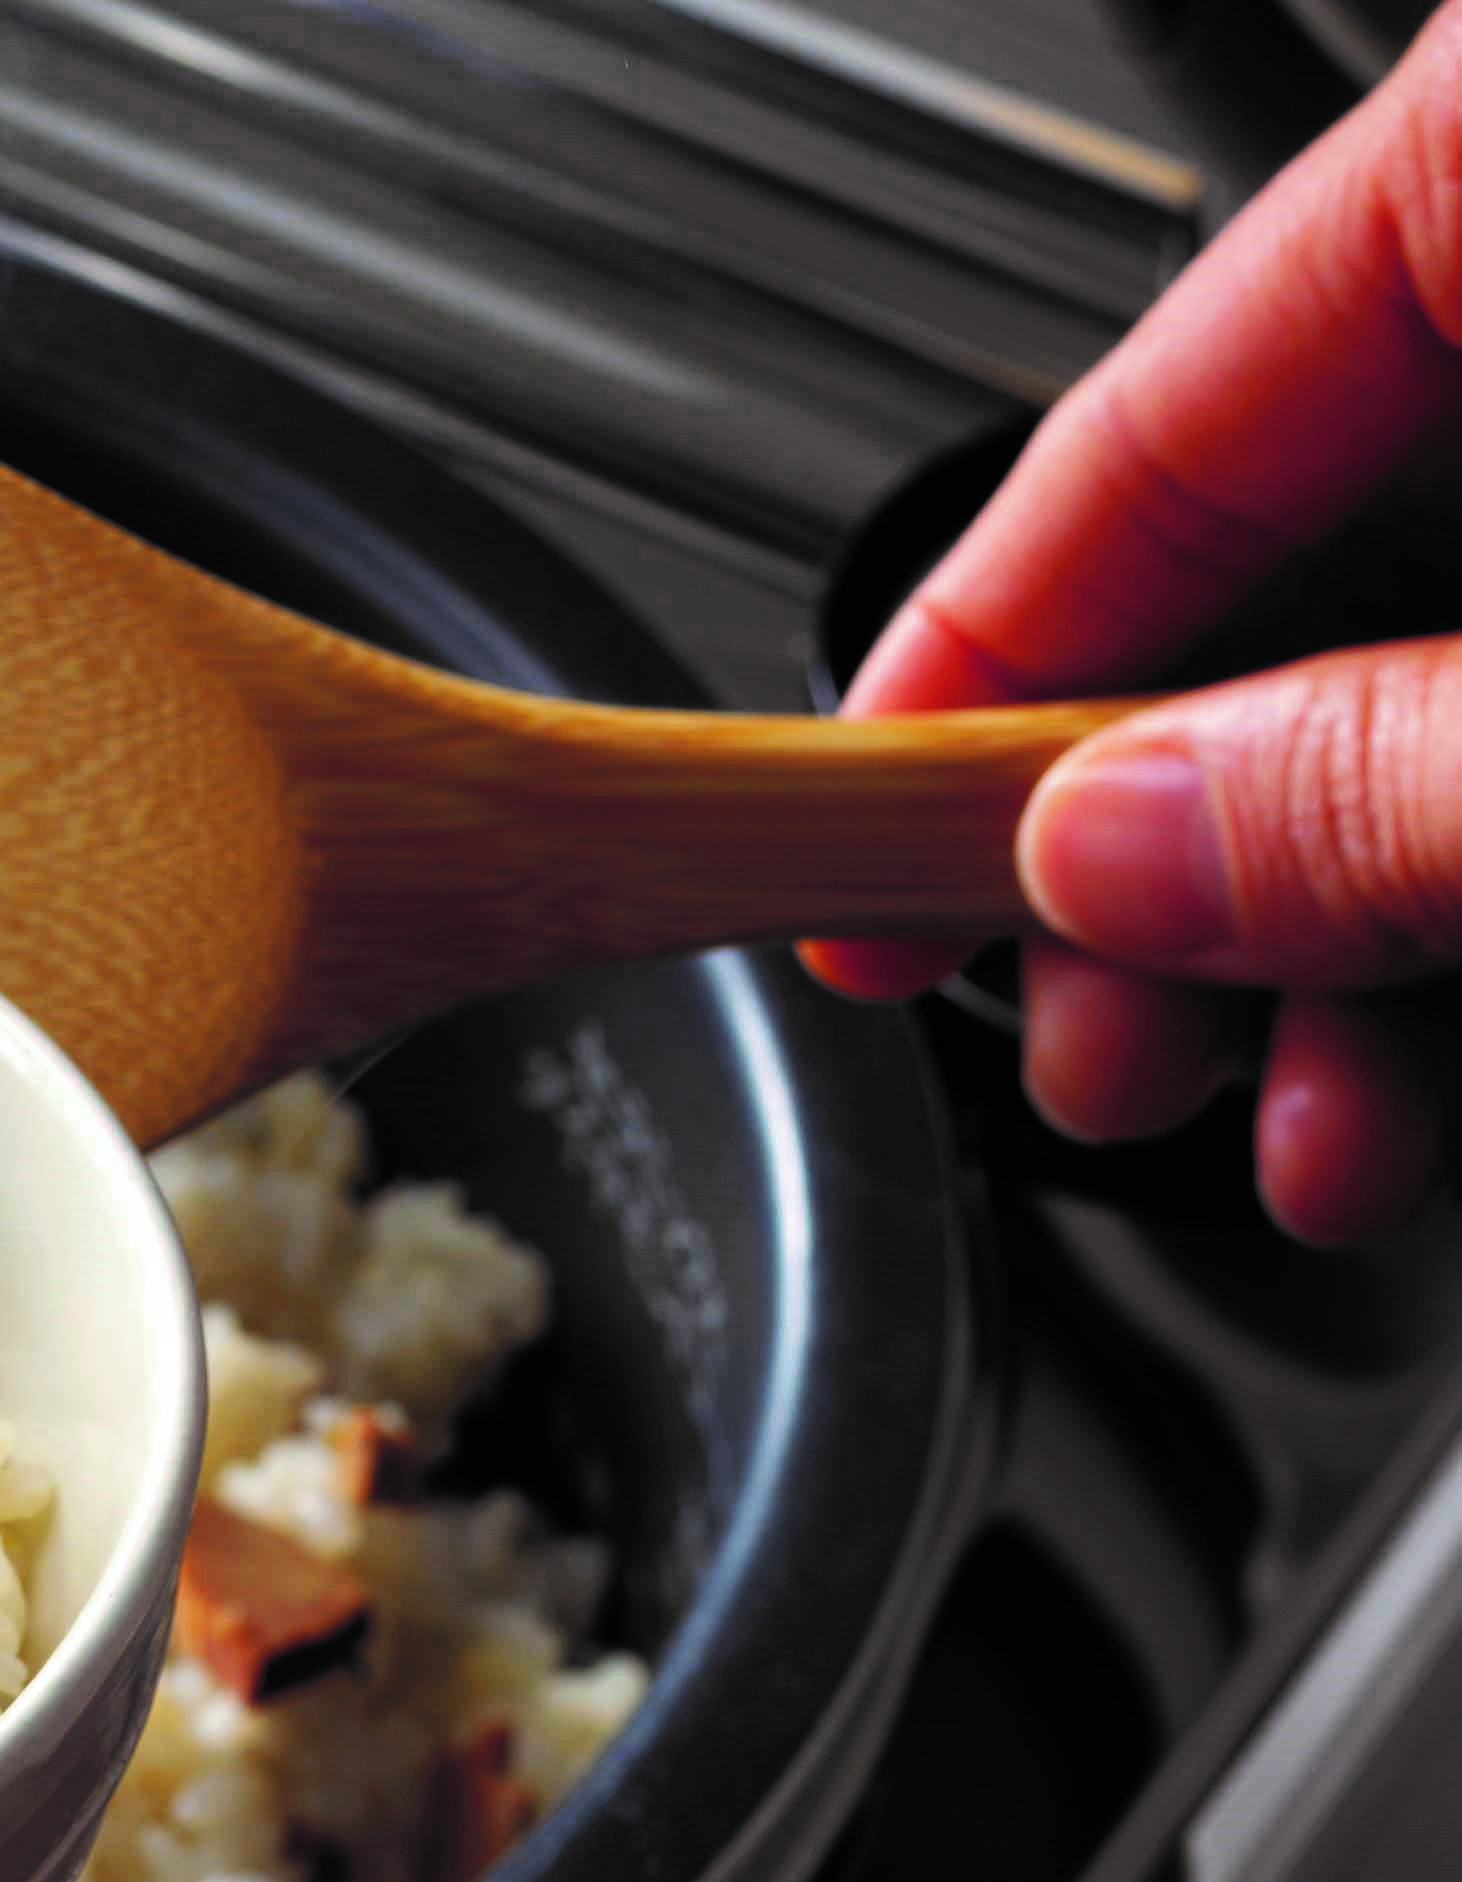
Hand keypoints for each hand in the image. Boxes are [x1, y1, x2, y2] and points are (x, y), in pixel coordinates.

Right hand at [810, 15, 1461, 1243]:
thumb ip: (1391, 779)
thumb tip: (1119, 850)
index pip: (1172, 389)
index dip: (975, 653)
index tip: (839, 847)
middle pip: (1306, 554)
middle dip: (1173, 858)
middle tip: (1075, 1046)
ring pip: (1449, 670)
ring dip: (1344, 940)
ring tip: (1286, 1133)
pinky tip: (1422, 1080)